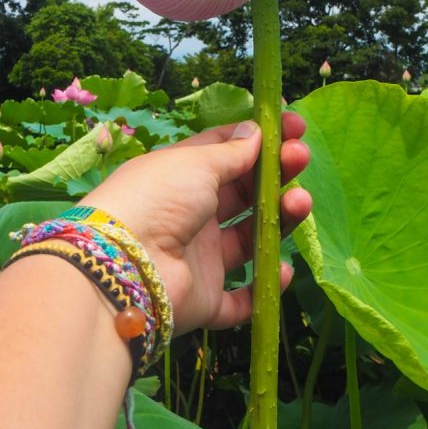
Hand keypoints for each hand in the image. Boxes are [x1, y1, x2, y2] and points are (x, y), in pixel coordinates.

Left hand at [88, 114, 311, 334]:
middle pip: (244, 194)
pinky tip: (282, 267)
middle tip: (300, 158)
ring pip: (251, 241)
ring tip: (300, 202)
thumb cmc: (157, 198)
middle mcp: (191, 217)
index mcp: (182, 178)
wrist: (126, 266)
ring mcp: (200, 260)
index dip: (260, 140)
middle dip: (276, 175)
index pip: (225, 154)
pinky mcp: (206, 300)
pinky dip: (265, 287)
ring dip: (280, 220)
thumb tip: (254, 131)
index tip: (293, 128)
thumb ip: (231, 152)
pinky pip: (243, 298)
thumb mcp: (196, 163)